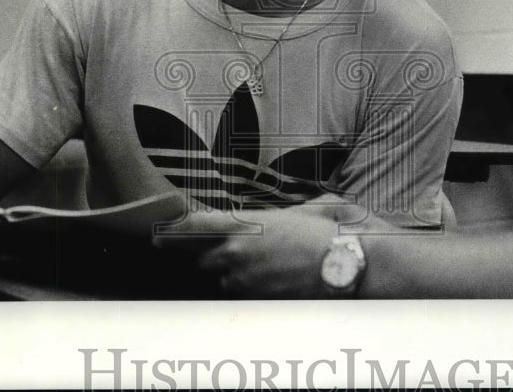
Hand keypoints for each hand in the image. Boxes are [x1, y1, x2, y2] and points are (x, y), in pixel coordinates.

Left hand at [154, 200, 394, 297]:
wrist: (354, 267)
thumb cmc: (336, 232)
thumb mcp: (311, 207)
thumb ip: (283, 213)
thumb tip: (284, 216)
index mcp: (243, 225)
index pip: (191, 229)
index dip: (171, 231)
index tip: (158, 233)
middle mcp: (237, 255)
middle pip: (203, 259)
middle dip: (212, 255)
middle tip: (235, 249)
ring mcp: (247, 283)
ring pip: (223, 280)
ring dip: (233, 273)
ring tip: (266, 264)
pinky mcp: (260, 303)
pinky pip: (243, 295)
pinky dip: (251, 288)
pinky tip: (276, 280)